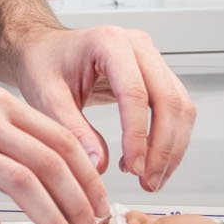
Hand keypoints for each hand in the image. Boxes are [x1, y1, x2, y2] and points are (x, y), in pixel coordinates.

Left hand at [7, 25, 196, 192]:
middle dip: (163, 148)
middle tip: (148, 182)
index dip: (138, 135)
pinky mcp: (157, 74)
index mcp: (108, 42)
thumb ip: (73, 130)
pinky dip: (170, 140)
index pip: (134, 93)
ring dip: (171, 148)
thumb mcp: (47, 97)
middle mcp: (137, 45)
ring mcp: (152, 58)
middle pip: (168, 100)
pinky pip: (176, 108)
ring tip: (150, 179)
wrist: (44, 49)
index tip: (133, 168)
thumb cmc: (43, 64)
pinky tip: (149, 162)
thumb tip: (98, 165)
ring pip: (180, 106)